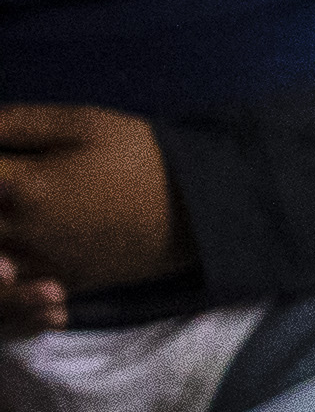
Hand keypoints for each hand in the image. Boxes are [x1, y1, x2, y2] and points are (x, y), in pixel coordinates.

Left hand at [0, 104, 184, 295]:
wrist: (198, 208)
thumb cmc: (141, 156)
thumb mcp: (81, 122)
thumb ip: (16, 122)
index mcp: (23, 186)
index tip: (2, 160)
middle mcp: (24, 231)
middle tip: (9, 188)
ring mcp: (44, 263)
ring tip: (15, 220)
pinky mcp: (66, 281)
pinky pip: (20, 289)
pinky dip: (12, 276)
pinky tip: (17, 259)